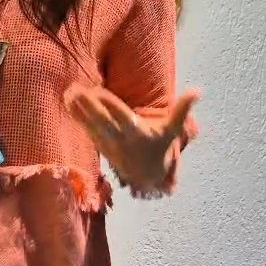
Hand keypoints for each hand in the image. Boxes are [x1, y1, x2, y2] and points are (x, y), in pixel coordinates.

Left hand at [64, 83, 199, 191]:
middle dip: (88, 105)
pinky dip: (77, 117)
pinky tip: (68, 103)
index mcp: (137, 132)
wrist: (148, 176)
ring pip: (91, 125)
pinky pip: (87, 130)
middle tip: (75, 89)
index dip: (107, 103)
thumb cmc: (160, 147)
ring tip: (68, 92)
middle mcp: (120, 139)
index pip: (120, 115)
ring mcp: (108, 144)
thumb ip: (182, 109)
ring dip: (78, 109)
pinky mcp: (101, 146)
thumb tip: (198, 90)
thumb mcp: (172, 130)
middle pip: (101, 120)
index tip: (95, 90)